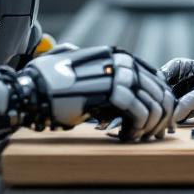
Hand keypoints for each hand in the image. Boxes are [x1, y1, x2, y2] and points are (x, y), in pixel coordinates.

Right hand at [20, 47, 175, 141]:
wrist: (33, 91)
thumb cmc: (51, 85)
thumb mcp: (76, 69)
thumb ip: (92, 65)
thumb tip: (106, 71)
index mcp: (117, 56)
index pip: (155, 78)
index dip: (160, 102)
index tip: (157, 121)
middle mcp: (122, 62)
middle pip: (159, 92)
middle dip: (161, 118)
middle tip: (152, 135)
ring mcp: (119, 74)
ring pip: (153, 105)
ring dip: (148, 127)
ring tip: (135, 137)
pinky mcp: (114, 91)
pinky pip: (141, 114)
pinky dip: (137, 129)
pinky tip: (125, 136)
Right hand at [160, 59, 193, 122]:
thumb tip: (176, 113)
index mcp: (183, 67)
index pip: (161, 76)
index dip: (156, 89)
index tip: (155, 101)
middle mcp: (180, 79)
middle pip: (161, 93)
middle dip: (159, 105)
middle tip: (158, 118)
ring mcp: (183, 94)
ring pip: (167, 104)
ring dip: (166, 115)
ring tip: (162, 126)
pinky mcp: (190, 107)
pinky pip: (177, 114)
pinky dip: (173, 121)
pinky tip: (171, 127)